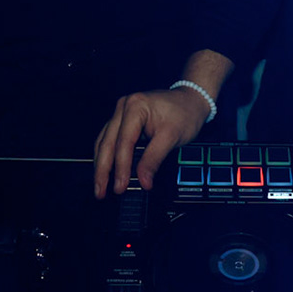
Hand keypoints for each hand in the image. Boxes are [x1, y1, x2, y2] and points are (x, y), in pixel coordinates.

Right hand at [92, 85, 210, 198]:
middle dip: (102, 170)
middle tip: (101, 192)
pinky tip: (106, 171)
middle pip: (107, 143)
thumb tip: (143, 181)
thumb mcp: (172, 136)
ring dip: (101, 166)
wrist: (191, 99)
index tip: (120, 186)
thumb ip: (154, 159)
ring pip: (104, 142)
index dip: (120, 168)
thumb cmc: (185, 112)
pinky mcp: (123, 120)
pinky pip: (109, 140)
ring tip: (100, 187)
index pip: (123, 142)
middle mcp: (124, 106)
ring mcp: (122, 112)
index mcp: (135, 106)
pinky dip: (107, 157)